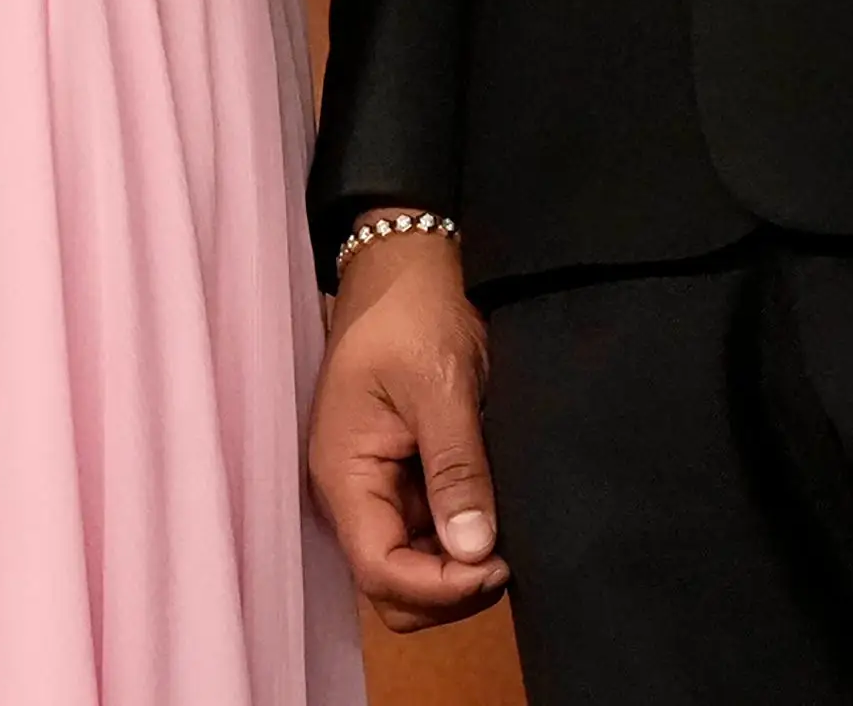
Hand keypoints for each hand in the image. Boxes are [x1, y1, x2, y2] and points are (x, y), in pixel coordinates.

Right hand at [309, 230, 509, 629]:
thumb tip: (476, 551)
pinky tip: (492, 516)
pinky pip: (422, 530)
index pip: (379, 570)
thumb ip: (456, 468)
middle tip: (508, 560)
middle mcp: (351, 493)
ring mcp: (374, 486)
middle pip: (389, 584)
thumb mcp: (441, 384)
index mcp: (344, 474)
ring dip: (454, 569)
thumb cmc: (413, 311)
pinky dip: (456, 538)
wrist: (405, 260)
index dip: (439, 588)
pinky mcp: (399, 472)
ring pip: (407, 566)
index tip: (498, 567)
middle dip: (446, 591)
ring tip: (507, 539)